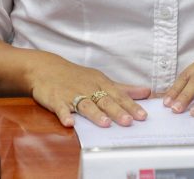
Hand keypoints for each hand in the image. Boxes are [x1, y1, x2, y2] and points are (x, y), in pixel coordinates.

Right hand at [27, 54, 150, 128]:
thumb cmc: (77, 77)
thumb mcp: (101, 79)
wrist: (46, 68)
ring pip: (86, 104)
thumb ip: (124, 88)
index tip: (143, 116)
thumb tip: (147, 91)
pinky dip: (65, 115)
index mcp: (101, 84)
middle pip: (105, 100)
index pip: (119, 96)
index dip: (131, 106)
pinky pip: (61, 108)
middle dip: (117, 111)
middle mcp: (89, 88)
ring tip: (105, 124)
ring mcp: (72, 94)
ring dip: (95, 114)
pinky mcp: (56, 100)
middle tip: (129, 122)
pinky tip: (70, 123)